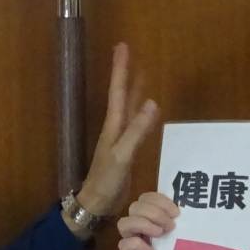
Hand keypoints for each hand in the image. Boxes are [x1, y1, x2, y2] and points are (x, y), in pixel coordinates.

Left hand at [74, 44, 160, 222]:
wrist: (97, 203)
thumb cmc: (106, 180)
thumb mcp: (122, 155)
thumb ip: (137, 131)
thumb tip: (152, 103)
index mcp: (114, 125)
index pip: (118, 90)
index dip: (121, 69)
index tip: (122, 46)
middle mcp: (116, 127)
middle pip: (122, 94)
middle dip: (126, 73)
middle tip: (129, 51)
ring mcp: (121, 138)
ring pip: (129, 107)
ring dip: (134, 90)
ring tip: (141, 73)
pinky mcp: (127, 150)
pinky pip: (136, 124)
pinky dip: (142, 112)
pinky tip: (148, 109)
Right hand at [117, 191, 177, 249]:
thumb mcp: (181, 231)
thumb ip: (178, 219)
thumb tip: (185, 209)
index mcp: (150, 214)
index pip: (146, 198)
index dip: (159, 201)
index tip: (176, 212)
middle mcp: (137, 223)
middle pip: (135, 207)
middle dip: (154, 213)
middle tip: (170, 226)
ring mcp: (130, 238)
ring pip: (124, 223)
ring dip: (144, 225)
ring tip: (160, 234)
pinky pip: (124, 244)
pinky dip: (139, 245)